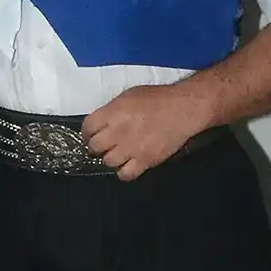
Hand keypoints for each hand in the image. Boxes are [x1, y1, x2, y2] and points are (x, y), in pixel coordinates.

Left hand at [81, 83, 211, 181]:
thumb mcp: (128, 96)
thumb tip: (102, 122)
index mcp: (112, 113)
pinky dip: (124, 171)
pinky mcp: (145, 161)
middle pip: (94, 146)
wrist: (183, 108)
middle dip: (97, 145)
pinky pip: (125, 174)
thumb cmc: (157, 98)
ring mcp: (131, 148)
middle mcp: (118, 132)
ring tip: (119, 153)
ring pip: (108, 161)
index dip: (87, 132)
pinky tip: (129, 164)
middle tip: (105, 144)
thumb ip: (112, 110)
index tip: (91, 134)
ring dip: (111, 157)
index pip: (87, 128)